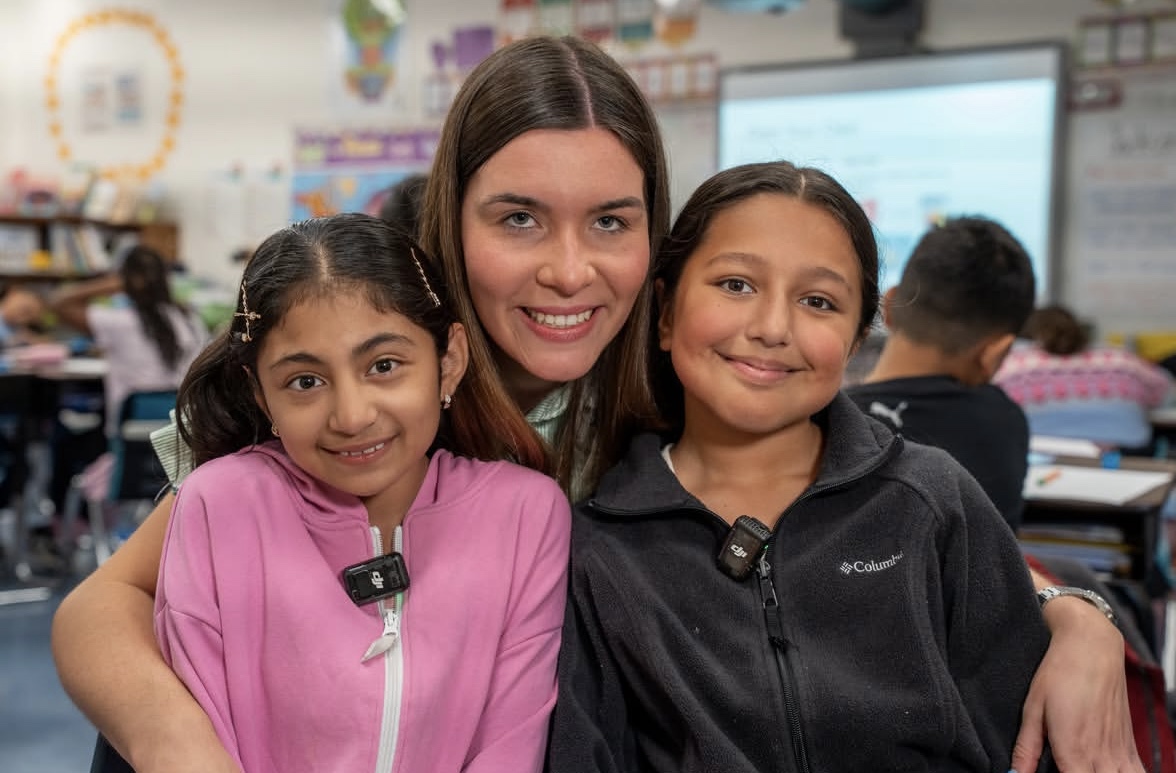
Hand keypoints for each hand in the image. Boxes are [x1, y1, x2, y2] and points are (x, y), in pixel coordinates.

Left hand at [1011, 599, 1142, 772]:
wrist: (1092, 646)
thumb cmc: (1060, 673)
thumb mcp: (1033, 708)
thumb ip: (1027, 747)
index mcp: (1073, 750)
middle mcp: (1101, 756)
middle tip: (1062, 767)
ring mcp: (1119, 752)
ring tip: (1083, 766)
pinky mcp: (1130, 744)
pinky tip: (1104, 769)